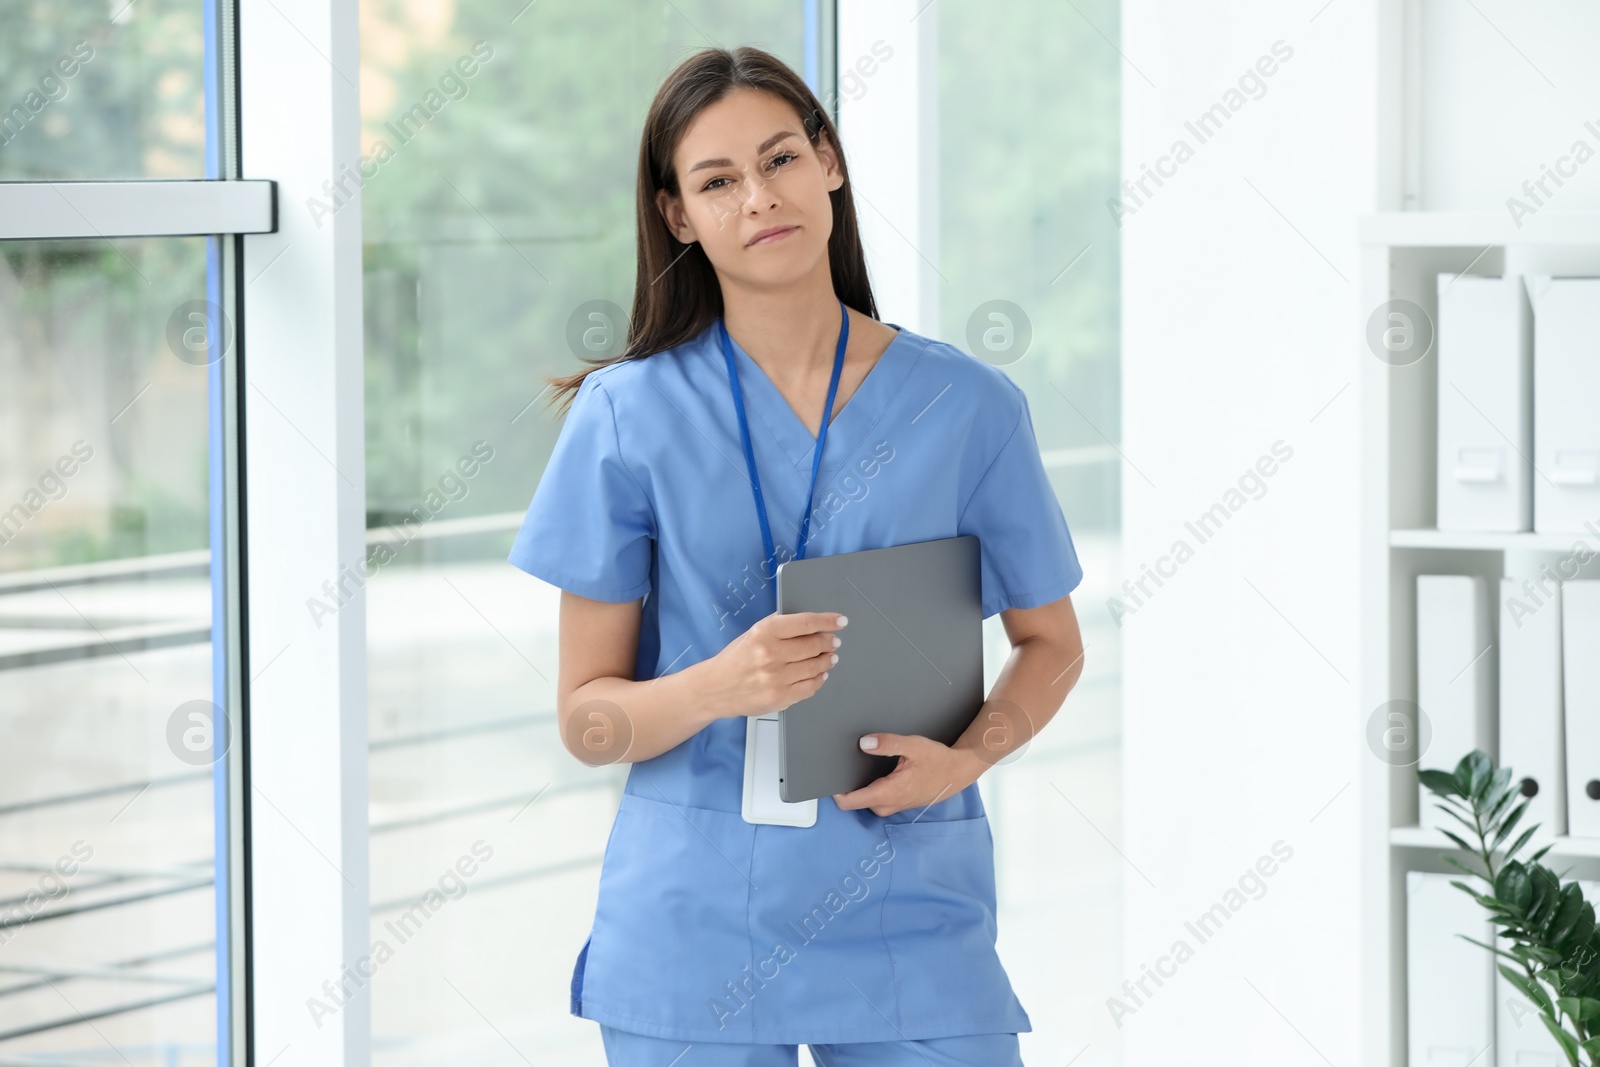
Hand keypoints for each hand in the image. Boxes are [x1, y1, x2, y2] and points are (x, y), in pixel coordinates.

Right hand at [704, 611, 846, 718]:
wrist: (714, 688)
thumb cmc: (735, 659)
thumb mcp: (752, 633)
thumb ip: (779, 626)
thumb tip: (809, 622)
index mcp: (764, 633)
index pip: (806, 623)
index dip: (828, 621)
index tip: (840, 621)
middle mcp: (770, 654)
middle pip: (814, 645)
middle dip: (828, 642)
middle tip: (833, 642)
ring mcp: (775, 679)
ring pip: (815, 667)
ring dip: (827, 661)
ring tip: (829, 657)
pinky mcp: (779, 698)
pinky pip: (809, 688)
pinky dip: (819, 679)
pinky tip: (819, 674)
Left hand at [831, 732, 987, 816]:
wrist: (958, 772)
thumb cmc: (938, 760)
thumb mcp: (913, 746)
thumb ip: (888, 743)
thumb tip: (864, 743)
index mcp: (888, 792)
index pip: (850, 802)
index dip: (835, 791)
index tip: (830, 775)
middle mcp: (889, 804)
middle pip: (855, 801)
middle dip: (847, 785)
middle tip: (844, 764)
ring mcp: (894, 806)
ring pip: (866, 801)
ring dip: (861, 787)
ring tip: (859, 765)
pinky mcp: (899, 803)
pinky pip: (877, 799)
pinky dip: (872, 788)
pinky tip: (877, 771)